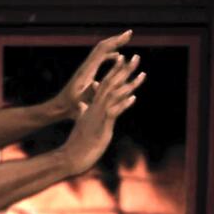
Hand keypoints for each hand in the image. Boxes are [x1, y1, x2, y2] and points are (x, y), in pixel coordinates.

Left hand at [52, 30, 133, 120]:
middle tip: (129, 33)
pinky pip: (100, 59)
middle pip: (102, 46)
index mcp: (87, 70)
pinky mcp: (86, 72)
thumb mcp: (80, 100)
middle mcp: (87, 65)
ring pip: (101, 51)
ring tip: (125, 41)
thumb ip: (88, 92)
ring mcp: (86, 68)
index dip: (115, 41)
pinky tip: (117, 57)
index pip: (102, 49)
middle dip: (115, 39)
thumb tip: (97, 83)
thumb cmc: (71, 106)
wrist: (60, 107)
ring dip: (113, 45)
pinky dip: (109, 54)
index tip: (128, 36)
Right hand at [60, 52, 144, 175]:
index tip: (124, 61)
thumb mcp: (85, 127)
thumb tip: (85, 111)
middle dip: (124, 70)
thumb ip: (86, 116)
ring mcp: (98, 115)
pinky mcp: (101, 126)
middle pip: (111, 84)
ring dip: (129, 84)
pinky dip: (123, 104)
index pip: (105, 86)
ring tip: (142, 73)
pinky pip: (113, 112)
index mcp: (94, 107)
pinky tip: (134, 97)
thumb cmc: (79, 145)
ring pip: (114, 95)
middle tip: (136, 57)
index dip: (115, 72)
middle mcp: (96, 107)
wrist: (70, 156)